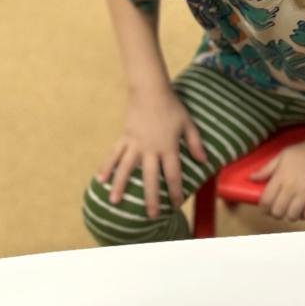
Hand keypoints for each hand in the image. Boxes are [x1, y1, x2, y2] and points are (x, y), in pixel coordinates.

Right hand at [98, 86, 205, 214]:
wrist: (150, 90)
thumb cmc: (171, 106)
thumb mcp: (188, 123)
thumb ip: (195, 143)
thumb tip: (203, 161)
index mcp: (168, 147)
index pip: (172, 174)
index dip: (174, 190)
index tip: (175, 204)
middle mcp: (150, 149)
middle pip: (149, 178)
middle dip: (150, 198)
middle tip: (150, 215)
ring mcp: (135, 144)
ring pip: (126, 168)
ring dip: (120, 185)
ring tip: (114, 202)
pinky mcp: (125, 137)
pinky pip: (114, 154)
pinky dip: (107, 166)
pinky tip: (101, 179)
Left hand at [250, 137, 304, 221]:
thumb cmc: (302, 152)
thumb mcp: (281, 156)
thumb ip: (266, 169)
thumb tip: (251, 178)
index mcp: (279, 178)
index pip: (265, 201)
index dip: (264, 208)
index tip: (266, 208)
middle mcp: (291, 188)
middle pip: (278, 212)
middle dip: (276, 214)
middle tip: (280, 209)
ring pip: (292, 216)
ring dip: (291, 215)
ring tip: (293, 210)